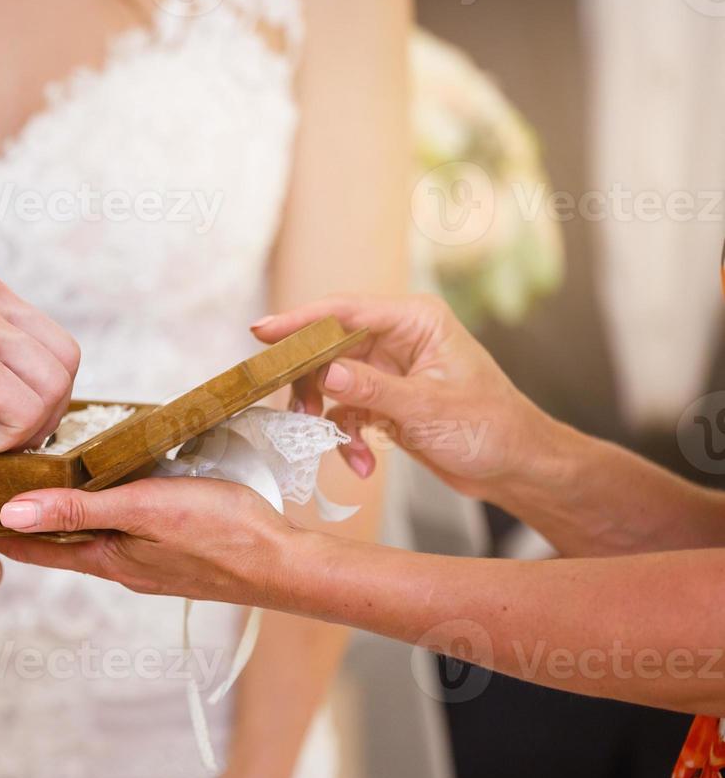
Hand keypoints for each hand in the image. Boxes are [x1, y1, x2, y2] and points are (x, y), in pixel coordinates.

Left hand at [0, 478, 296, 607]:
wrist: (285, 562)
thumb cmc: (221, 533)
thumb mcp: (143, 511)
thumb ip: (78, 510)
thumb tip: (9, 512)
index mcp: (103, 558)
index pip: (28, 545)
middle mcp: (116, 561)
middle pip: (49, 541)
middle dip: (10, 519)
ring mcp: (142, 556)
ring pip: (82, 532)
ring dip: (50, 512)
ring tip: (21, 482)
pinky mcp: (166, 544)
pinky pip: (114, 525)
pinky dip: (89, 506)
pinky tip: (94, 487)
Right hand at [253, 293, 553, 497]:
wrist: (515, 466)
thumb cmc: (491, 428)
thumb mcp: (428, 408)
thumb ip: (373, 389)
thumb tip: (325, 373)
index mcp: (415, 321)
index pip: (345, 311)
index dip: (300, 320)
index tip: (263, 332)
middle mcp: (397, 338)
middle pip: (327, 347)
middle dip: (311, 383)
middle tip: (300, 413)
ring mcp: (387, 369)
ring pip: (329, 381)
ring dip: (328, 418)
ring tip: (341, 447)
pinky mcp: (382, 398)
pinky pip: (344, 411)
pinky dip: (346, 438)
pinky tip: (363, 461)